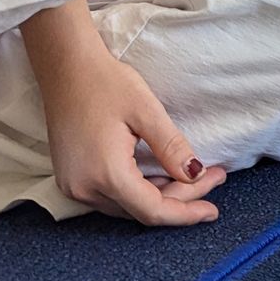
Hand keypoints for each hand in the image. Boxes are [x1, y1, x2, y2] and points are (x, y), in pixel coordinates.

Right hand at [34, 38, 226, 225]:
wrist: (66, 67)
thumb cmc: (106, 83)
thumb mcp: (147, 111)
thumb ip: (172, 148)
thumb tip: (195, 175)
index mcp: (105, 174)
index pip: (152, 211)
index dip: (185, 214)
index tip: (213, 210)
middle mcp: (84, 189)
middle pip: (141, 210)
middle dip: (181, 200)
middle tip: (213, 178)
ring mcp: (73, 186)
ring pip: (126, 206)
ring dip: (161, 196)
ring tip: (195, 177)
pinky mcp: (71, 178)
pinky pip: (111, 196)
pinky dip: (139, 191)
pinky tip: (162, 176)